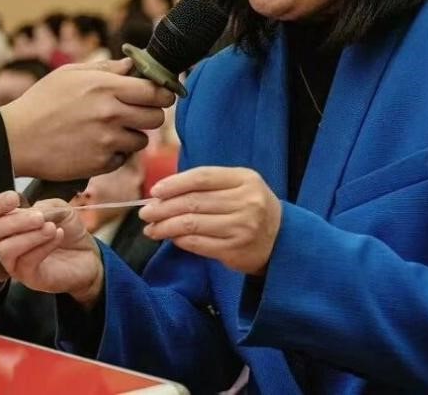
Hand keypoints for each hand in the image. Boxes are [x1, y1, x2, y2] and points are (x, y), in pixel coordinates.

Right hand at [0, 58, 173, 179]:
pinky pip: (123, 158)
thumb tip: (133, 66)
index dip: (162, 93)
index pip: (156, 91)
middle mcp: (110, 113)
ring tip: (108, 130)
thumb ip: (107, 69)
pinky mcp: (100, 163)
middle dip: (150, 114)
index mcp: (105, 87)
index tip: (160, 95)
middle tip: (136, 113)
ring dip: (131, 135)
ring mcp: (106, 140)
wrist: (16, 139)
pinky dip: (114, 153)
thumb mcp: (70, 74)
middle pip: (156, 117)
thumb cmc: (41, 101)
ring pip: (142, 140)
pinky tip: (94, 145)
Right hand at [0, 191, 104, 307]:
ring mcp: (17, 263)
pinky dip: (43, 246)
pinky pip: (26, 263)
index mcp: (12, 223)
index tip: (14, 198)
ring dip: (29, 236)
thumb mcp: (59, 209)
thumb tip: (30, 212)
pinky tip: (57, 236)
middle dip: (17, 221)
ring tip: (50, 228)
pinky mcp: (30, 278)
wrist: (88, 255)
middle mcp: (9, 243)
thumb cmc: (69, 231)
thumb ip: (42, 207)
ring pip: (6, 249)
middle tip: (40, 218)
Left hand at [139, 167, 281, 275]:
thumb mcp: (238, 187)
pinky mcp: (235, 250)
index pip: (202, 177)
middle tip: (145, 213)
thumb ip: (206, 186)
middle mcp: (246, 202)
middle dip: (163, 208)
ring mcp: (242, 227)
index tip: (154, 192)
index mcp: (245, 179)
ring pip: (192, 224)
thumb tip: (162, 194)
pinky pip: (198, 244)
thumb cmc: (249, 208)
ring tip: (151, 229)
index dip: (174, 183)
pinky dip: (180, 241)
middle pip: (194, 202)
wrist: (282, 239)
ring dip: (166, 227)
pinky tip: (170, 239)